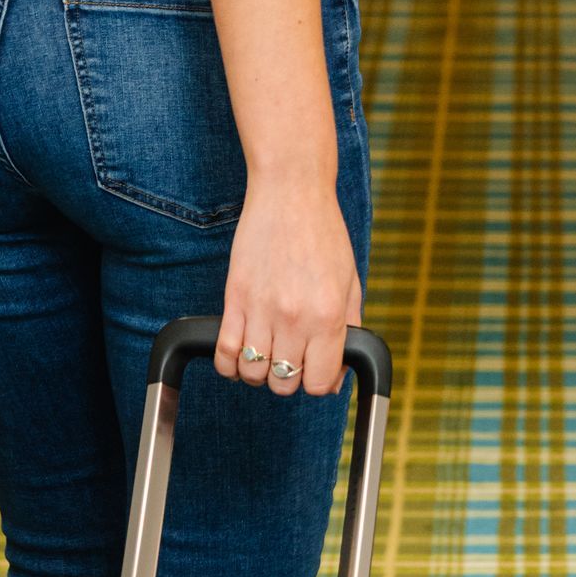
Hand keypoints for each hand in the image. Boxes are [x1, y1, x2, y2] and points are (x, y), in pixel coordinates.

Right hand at [216, 169, 362, 396]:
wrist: (291, 192)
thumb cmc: (324, 234)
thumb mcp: (350, 282)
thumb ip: (348, 331)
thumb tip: (335, 376)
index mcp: (328, 315)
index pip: (318, 383)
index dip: (318, 382)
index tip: (315, 368)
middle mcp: (295, 318)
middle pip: (283, 383)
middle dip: (288, 378)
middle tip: (291, 356)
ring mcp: (261, 309)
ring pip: (253, 373)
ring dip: (259, 371)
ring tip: (267, 351)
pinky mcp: (234, 298)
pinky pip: (225, 352)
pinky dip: (230, 363)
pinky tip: (241, 352)